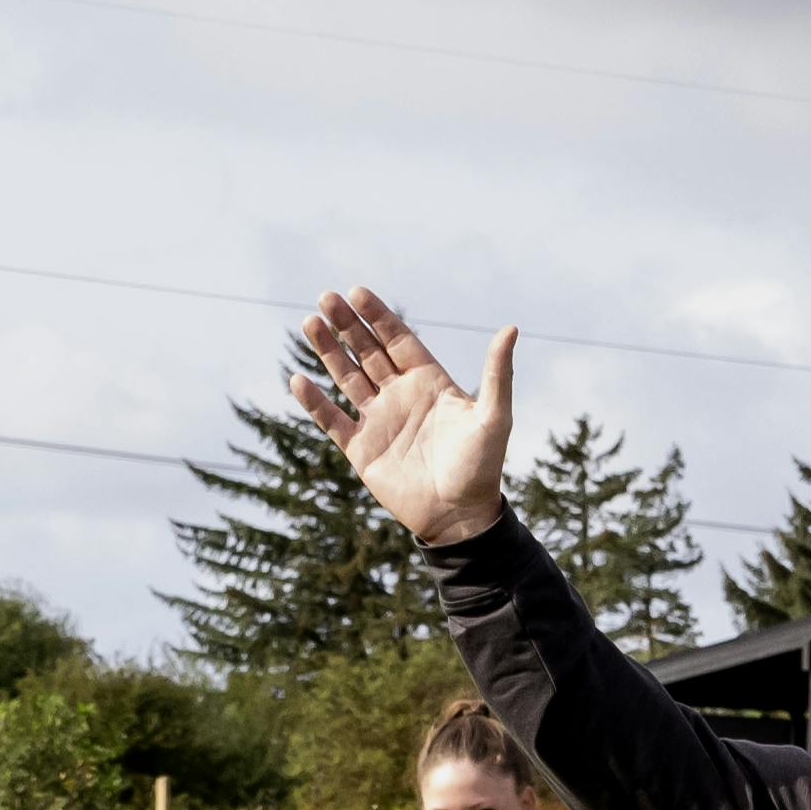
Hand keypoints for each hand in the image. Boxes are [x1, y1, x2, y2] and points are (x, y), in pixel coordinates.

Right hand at [287, 288, 516, 549]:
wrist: (459, 517)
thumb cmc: (482, 467)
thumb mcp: (494, 417)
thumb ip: (498, 373)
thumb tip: (512, 328)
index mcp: (428, 381)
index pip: (397, 339)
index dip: (378, 316)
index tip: (357, 292)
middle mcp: (400, 395)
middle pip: (368, 351)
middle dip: (348, 325)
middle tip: (326, 297)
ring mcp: (378, 420)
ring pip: (347, 377)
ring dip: (328, 352)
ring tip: (310, 323)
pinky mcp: (361, 449)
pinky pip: (332, 420)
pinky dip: (315, 402)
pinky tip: (298, 380)